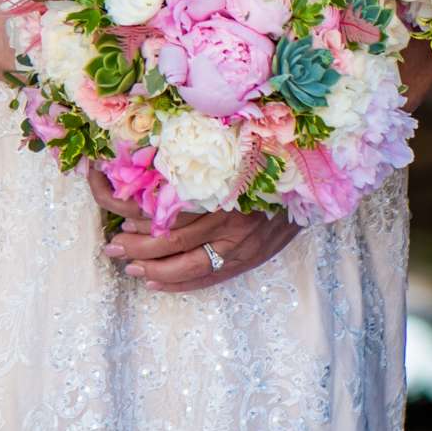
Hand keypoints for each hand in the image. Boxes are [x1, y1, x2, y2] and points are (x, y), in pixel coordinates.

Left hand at [88, 166, 299, 291]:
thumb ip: (204, 155)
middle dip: (137, 244)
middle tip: (112, 244)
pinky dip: (180, 283)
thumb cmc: (275, 157)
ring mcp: (242, 242)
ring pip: (187, 264)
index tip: (118, 211)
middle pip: (173, 239)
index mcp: (222, 184)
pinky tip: (156, 283)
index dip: (140, 211)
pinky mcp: (251, 258)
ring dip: (153, 267)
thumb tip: (157, 158)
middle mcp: (231, 216)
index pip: (170, 205)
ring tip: (129, 266)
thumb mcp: (239, 147)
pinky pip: (210, 278)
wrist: (318, 181)